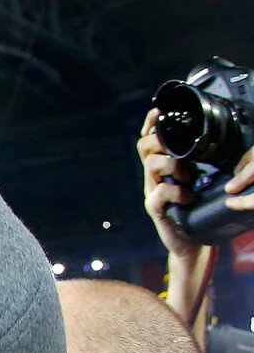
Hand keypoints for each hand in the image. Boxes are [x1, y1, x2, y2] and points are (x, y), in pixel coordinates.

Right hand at [139, 107, 200, 261]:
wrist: (190, 241)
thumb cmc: (196, 209)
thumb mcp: (194, 180)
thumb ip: (193, 163)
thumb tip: (208, 139)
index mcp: (162, 167)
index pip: (149, 140)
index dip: (151, 124)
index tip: (159, 111)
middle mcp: (153, 177)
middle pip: (144, 147)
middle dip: (161, 141)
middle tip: (178, 150)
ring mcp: (152, 192)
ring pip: (152, 165)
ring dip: (173, 165)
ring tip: (188, 177)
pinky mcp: (155, 209)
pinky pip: (161, 192)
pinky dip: (177, 191)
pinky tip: (188, 197)